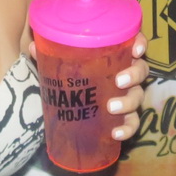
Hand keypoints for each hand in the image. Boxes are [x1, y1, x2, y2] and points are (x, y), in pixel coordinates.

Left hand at [29, 33, 149, 140]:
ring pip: (138, 96)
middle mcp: (125, 72)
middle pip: (141, 70)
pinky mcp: (123, 116)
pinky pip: (132, 123)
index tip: (135, 50)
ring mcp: (126, 95)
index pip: (135, 42)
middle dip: (134, 75)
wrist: (70, 102)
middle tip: (118, 82)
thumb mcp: (59, 63)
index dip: (140, 43)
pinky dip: (127, 128)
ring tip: (111, 107)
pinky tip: (115, 133)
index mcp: (114, 54)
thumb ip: (50, 54)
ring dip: (128, 102)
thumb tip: (34, 46)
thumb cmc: (71, 74)